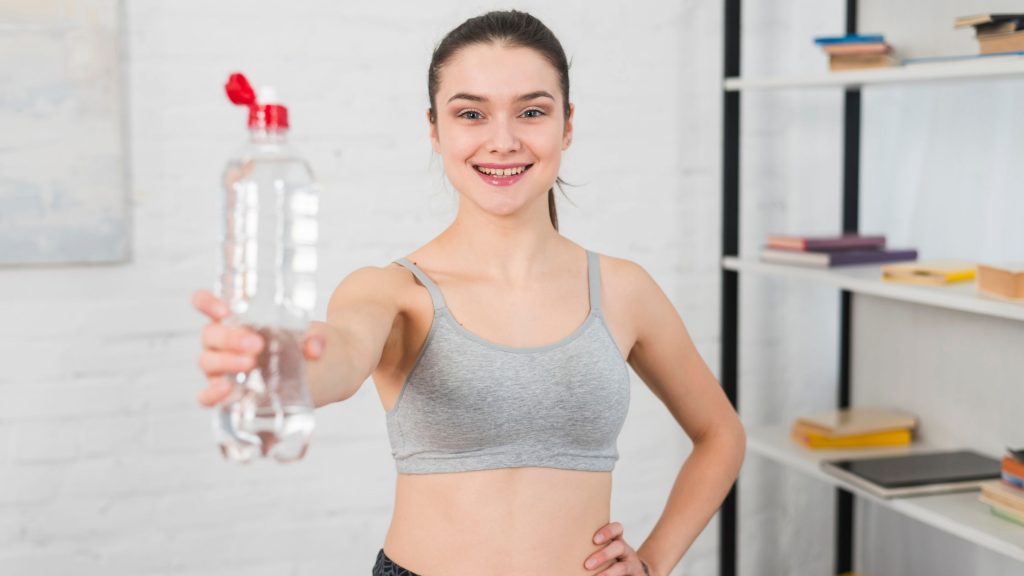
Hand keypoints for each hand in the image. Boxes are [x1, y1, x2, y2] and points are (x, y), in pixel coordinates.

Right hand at [192, 289, 325, 406]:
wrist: (313, 373)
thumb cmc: (298, 343)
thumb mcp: (308, 334)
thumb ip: (315, 338)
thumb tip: (315, 348)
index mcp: (233, 319)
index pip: (204, 303)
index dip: (206, 303)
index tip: (225, 310)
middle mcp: (220, 341)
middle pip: (209, 335)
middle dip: (229, 338)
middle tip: (257, 344)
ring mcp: (219, 367)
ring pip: (207, 362)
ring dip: (226, 362)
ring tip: (251, 364)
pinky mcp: (225, 392)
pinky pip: (207, 396)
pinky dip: (212, 394)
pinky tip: (227, 390)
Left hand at [584, 521, 651, 574]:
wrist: (632, 572)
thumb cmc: (608, 559)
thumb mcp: (601, 549)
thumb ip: (589, 547)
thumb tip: (559, 550)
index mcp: (615, 539)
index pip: (617, 528)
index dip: (608, 532)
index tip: (595, 540)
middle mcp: (625, 549)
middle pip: (619, 546)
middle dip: (603, 555)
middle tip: (587, 565)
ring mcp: (631, 563)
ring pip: (623, 565)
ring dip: (610, 572)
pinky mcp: (636, 575)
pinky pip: (627, 575)